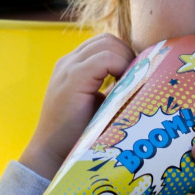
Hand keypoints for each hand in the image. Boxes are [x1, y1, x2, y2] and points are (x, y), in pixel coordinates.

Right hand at [19, 34, 135, 178]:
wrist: (51, 154)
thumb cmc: (77, 135)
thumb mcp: (99, 104)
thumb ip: (114, 88)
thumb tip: (143, 79)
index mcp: (72, 66)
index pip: (104, 44)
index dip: (123, 55)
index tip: (133, 77)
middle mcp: (68, 62)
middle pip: (108, 39)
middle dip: (127, 54)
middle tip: (135, 80)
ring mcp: (69, 68)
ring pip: (108, 44)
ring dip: (125, 60)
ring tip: (129, 85)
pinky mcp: (73, 78)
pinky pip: (105, 58)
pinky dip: (120, 67)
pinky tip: (122, 88)